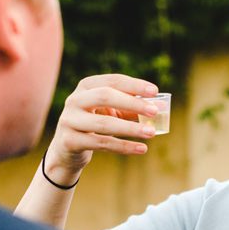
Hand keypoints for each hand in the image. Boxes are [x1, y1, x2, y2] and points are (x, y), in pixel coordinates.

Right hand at [42, 72, 163, 184]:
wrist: (67, 149)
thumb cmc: (95, 124)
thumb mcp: (111, 112)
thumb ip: (132, 108)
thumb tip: (161, 106)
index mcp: (86, 87)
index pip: (112, 81)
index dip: (134, 85)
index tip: (155, 91)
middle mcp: (74, 100)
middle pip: (104, 96)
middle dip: (131, 103)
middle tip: (154, 111)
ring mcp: (69, 120)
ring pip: (103, 123)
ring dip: (130, 128)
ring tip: (151, 133)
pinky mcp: (69, 141)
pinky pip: (101, 143)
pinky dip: (124, 147)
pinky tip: (141, 148)